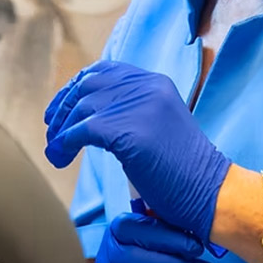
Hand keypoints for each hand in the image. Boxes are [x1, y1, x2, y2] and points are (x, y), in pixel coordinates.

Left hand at [44, 60, 230, 240]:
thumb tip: (88, 117)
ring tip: (55, 151)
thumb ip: (131, 111)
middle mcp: (146, 86)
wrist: (211, 192)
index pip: (103, 71)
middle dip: (63, 106)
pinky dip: (65, 144)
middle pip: (87, 85)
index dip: (76, 87)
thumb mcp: (158, 125)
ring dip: (60, 130)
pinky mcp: (131, 131)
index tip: (61, 107)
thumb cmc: (183, 170)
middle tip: (52, 129)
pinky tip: (61, 158)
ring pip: (81, 107)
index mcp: (154, 82)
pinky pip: (82, 131)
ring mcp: (139, 106)